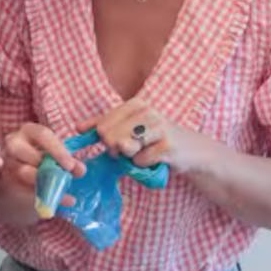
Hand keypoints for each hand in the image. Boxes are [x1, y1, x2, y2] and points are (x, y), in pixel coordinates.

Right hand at [5, 122, 85, 204]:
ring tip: (62, 192)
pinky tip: (55, 202)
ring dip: (45, 183)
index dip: (57, 150)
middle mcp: (14, 144)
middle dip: (45, 165)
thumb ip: (68, 162)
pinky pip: (22, 190)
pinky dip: (41, 197)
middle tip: (64, 178)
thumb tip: (80, 169)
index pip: (42, 134)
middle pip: (23, 149)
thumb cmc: (42, 162)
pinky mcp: (5, 183)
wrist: (21, 183)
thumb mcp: (56, 159)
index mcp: (29, 132)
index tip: (70, 166)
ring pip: (22, 171)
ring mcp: (7, 163)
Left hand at [78, 98, 196, 172]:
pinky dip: (143, 165)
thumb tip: (78, 128)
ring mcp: (159, 128)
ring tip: (144, 153)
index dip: (104, 140)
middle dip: (116, 150)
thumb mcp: (131, 127)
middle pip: (110, 137)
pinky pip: (140, 161)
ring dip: (130, 157)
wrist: (192, 150)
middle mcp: (148, 112)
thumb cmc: (157, 139)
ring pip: (124, 148)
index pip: (103, 125)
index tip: (116, 143)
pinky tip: (155, 159)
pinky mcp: (167, 146)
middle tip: (132, 151)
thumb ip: (105, 125)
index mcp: (136, 104)